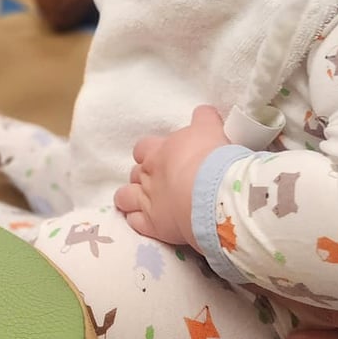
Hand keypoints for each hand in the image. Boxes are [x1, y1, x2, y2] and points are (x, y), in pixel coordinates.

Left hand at [115, 105, 228, 246]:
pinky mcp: (153, 225)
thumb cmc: (212, 157)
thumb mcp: (210, 130)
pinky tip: (146, 223)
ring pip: (125, 196)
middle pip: (135, 172)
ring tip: (142, 202)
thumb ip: (204, 119)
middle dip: (143, 176)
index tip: (163, 157)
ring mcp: (147, 200)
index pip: (144, 147)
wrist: (212, 192)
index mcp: (160, 150)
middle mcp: (148, 174)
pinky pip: (135, 222)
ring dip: (131, 198)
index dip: (150, 152)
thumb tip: (203, 113)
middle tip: (160, 181)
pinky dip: (138, 221)